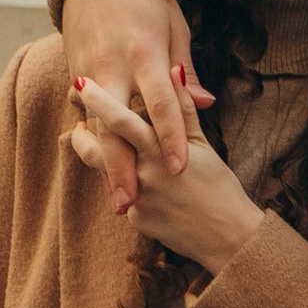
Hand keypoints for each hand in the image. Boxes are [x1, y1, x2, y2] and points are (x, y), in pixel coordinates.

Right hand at [60, 0, 207, 211]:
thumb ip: (186, 71)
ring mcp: (89, 71)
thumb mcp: (175, 27)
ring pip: (95, 128)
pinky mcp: (75, 73)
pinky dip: (94, 143)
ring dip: (105, 166)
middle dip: (123, 168)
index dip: (170, 139)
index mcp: (145, 53)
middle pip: (117, 126)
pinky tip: (102, 172)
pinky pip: (85, 115)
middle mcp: (114, 65)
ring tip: (118, 201)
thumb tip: (207, 105)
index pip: (161, 104)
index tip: (180, 170)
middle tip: (132, 203)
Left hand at [69, 78, 263, 274]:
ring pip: (107, 175)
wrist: (228, 238)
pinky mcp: (137, 221)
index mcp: (159, 150)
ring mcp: (137, 200)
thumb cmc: (220, 187)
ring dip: (102, 160)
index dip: (98, 101)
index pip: (120, 119)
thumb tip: (174, 69)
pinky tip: (141, 187)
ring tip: (102, 149)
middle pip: (98, 150)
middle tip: (78, 123)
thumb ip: (182, 108)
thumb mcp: (202, 144)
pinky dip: (129, 188)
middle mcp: (143, 175)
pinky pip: (125, 198)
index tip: (81, 84)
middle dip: (82, 136)